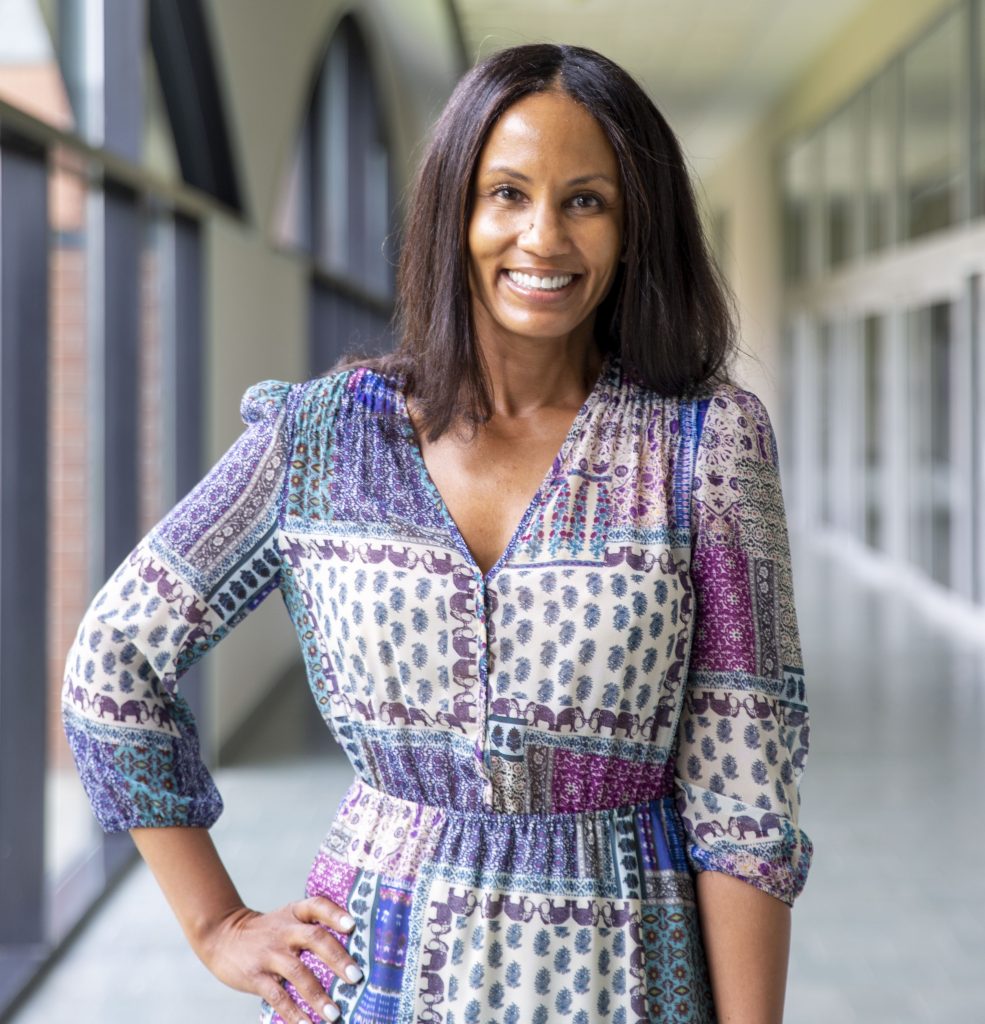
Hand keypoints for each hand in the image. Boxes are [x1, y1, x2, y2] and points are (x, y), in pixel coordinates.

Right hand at [197, 896, 361, 1022]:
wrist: (223, 935)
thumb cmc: (268, 931)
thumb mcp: (287, 918)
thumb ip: (312, 928)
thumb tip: (350, 955)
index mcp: (295, 913)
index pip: (318, 906)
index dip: (335, 914)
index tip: (352, 926)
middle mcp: (285, 930)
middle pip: (315, 938)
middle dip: (337, 958)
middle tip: (356, 977)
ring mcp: (270, 953)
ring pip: (298, 972)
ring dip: (318, 995)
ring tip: (334, 1014)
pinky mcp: (255, 976)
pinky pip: (278, 996)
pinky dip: (293, 1013)